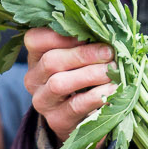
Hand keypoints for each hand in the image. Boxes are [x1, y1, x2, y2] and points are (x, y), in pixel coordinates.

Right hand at [24, 27, 114, 144]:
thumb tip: (106, 28)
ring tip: (112, 71)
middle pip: (50, 61)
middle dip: (83, 54)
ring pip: (59, 84)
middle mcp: (34, 79)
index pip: (34, 39)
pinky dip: (97, 95)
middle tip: (109, 52)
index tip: (86, 34)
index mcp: (36, 57)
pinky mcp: (57, 120)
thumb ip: (85, 43)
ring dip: (90, 74)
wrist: (82, 119)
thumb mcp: (79, 60)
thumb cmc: (84, 80)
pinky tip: (113, 89)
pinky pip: (75, 106)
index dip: (59, 35)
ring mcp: (43, 101)